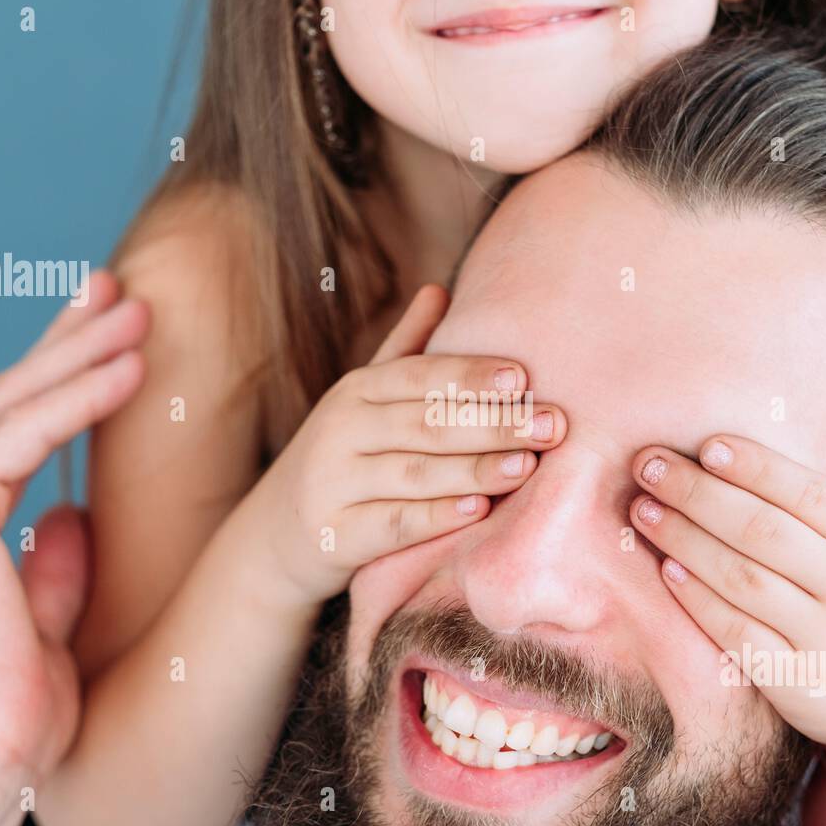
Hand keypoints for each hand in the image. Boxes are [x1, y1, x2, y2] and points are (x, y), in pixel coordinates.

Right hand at [0, 272, 147, 825]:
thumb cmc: (4, 715)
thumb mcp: (41, 624)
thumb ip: (51, 563)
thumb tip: (72, 512)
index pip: (1, 433)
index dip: (54, 381)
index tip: (106, 342)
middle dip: (62, 342)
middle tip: (114, 292)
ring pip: (7, 404)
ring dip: (78, 353)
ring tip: (134, 310)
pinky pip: (18, 436)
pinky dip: (76, 399)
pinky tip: (125, 369)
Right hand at [255, 285, 566, 602]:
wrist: (273, 536)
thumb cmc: (341, 459)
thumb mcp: (363, 401)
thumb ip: (404, 350)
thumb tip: (439, 288)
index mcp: (357, 392)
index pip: (420, 376)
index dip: (471, 375)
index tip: (524, 377)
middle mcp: (340, 430)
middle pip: (425, 422)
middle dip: (493, 423)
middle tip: (552, 425)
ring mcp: (332, 483)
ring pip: (413, 472)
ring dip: (474, 468)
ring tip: (526, 466)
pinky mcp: (332, 535)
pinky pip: (392, 524)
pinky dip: (435, 517)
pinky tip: (477, 511)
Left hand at [627, 435, 825, 766]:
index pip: (812, 496)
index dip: (757, 467)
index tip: (708, 445)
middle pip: (765, 532)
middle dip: (699, 493)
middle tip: (649, 465)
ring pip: (744, 580)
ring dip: (685, 540)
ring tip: (643, 509)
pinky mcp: (796, 684)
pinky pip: (738, 635)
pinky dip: (699, 601)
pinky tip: (667, 570)